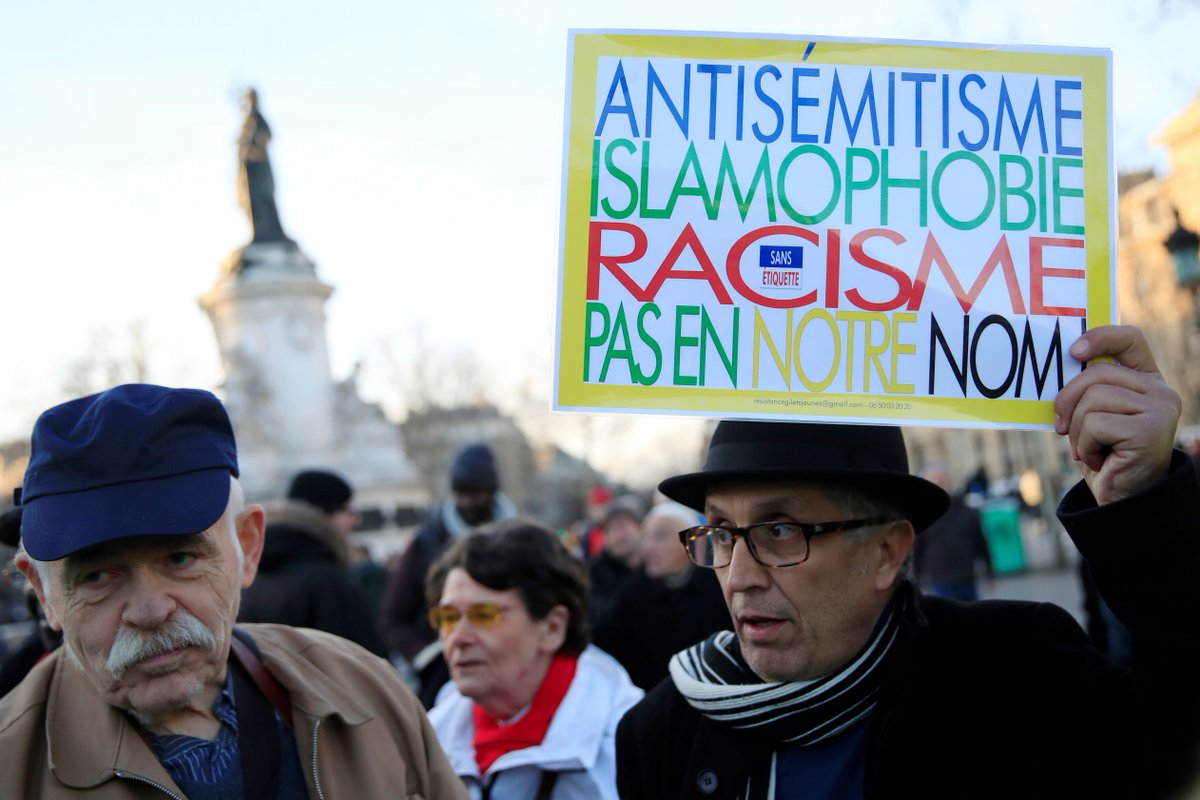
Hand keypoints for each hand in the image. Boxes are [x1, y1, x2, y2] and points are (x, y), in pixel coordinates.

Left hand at [1054, 325, 1179, 504]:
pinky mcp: (1150, 429)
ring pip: (1092, 399)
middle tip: (1061, 427)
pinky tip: (1099, 459)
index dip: (1100, 337)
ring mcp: (1160, 409)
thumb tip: (1061, 366)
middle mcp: (1160, 392)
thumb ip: (1087, 390)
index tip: (1073, 351)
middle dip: (1067, 402)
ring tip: (1090, 448)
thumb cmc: (1103, 454)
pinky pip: (1095, 423)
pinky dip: (1084, 444)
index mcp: (1146, 381)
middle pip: (1096, 375)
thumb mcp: (1093, 416)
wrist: (1121, 499)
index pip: (1130, 339)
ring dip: (1077, 429)